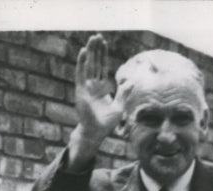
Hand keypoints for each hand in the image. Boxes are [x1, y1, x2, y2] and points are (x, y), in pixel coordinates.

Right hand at [68, 35, 124, 165]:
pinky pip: (81, 73)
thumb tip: (131, 82)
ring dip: (90, 52)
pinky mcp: (81, 90)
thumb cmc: (106, 122)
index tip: (104, 43)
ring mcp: (86, 86)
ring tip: (92, 39)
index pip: (102, 67)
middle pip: (94, 63)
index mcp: (102, 87)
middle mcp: (93, 84)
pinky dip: (82, 63)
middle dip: (96, 50)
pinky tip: (84, 52)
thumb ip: (123, 94)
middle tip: (97, 35)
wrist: (96, 131)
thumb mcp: (119, 107)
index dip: (103, 55)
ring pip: (88, 65)